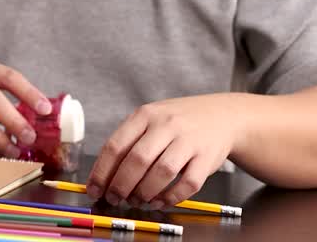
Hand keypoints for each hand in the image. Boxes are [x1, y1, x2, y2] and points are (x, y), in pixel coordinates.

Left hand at [87, 94, 240, 209]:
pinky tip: (160, 201)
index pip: (115, 145)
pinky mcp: (207, 157)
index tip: (94, 190)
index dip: (102, 172)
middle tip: (114, 199)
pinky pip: (188, 183)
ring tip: (137, 201)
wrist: (221, 116)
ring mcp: (189, 140)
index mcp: (144, 115)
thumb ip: (129, 143)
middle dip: (121, 185)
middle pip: (137, 160)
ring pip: (162, 172)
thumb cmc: (176, 122)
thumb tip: (104, 177)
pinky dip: (171, 197)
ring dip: (145, 192)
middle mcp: (166, 125)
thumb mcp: (150, 120)